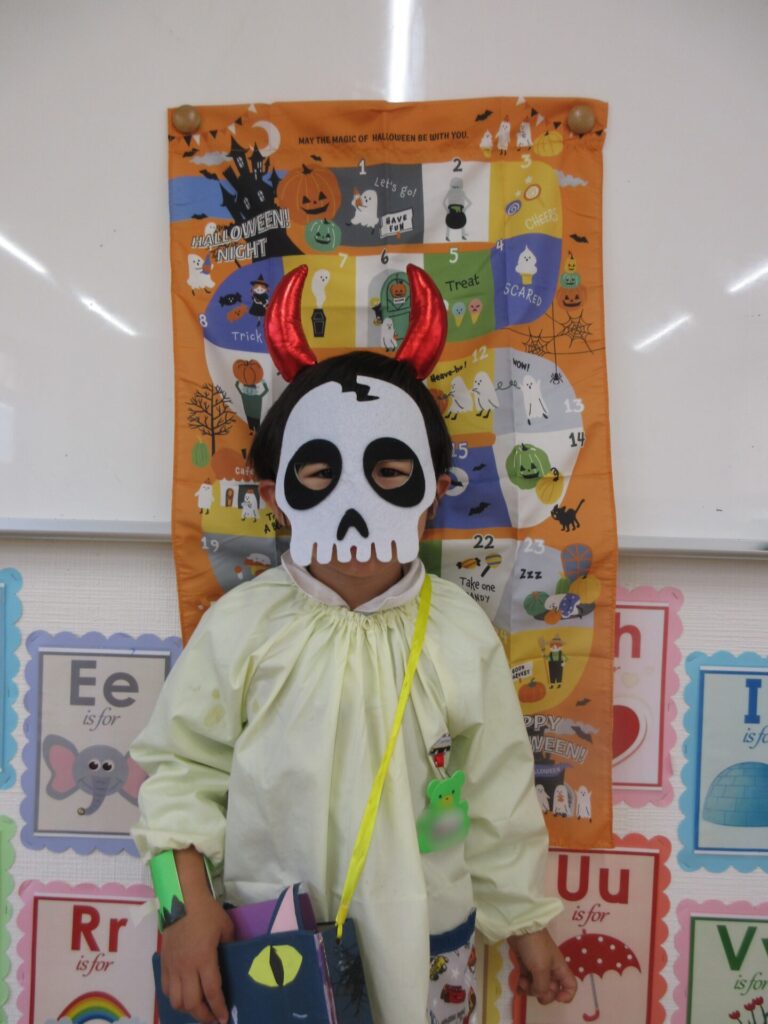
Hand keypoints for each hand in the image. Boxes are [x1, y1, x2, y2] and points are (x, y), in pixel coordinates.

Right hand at [160, 895, 234, 1023]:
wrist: (181, 899)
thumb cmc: (207, 912)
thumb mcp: (226, 927)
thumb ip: (230, 947)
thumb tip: (235, 960)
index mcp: (204, 959)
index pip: (211, 992)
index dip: (218, 1008)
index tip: (224, 1019)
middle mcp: (186, 968)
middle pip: (192, 1003)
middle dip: (204, 1016)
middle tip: (213, 1020)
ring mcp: (172, 967)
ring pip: (176, 1001)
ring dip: (188, 1010)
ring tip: (199, 1010)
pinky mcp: (164, 963)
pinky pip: (165, 989)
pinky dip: (174, 999)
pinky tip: (183, 997)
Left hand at [509, 928, 576, 1005]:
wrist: (520, 928)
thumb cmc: (535, 947)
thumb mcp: (541, 969)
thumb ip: (542, 986)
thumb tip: (538, 993)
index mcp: (559, 969)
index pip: (571, 986)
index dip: (567, 995)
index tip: (557, 998)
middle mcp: (550, 970)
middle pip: (551, 990)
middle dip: (542, 993)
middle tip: (532, 989)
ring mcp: (537, 967)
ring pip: (536, 987)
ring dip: (529, 988)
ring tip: (521, 982)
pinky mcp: (525, 965)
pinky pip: (526, 981)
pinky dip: (521, 984)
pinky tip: (516, 982)